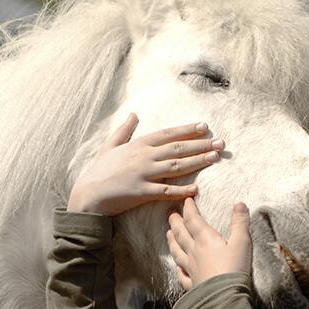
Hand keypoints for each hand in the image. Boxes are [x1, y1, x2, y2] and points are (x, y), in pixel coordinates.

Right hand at [67, 113, 223, 215]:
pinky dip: (181, 190)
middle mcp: (144, 157)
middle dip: (201, 145)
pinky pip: (165, 191)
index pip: (168, 134)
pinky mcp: (142, 192)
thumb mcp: (110, 145)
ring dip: (197, 162)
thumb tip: (134, 114)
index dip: (187, 130)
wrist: (87, 194)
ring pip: (176, 166)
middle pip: (177, 148)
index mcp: (138, 145)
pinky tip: (196, 190)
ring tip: (215, 158)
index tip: (205, 127)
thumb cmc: (98, 170)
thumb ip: (124, 130)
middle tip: (221, 143)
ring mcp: (144, 174)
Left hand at [167, 197, 251, 290]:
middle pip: (180, 234)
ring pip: (177, 252)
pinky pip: (182, 275)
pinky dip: (178, 269)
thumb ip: (240, 223)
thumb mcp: (242, 242)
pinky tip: (177, 268)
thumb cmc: (234, 269)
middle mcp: (194, 252)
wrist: (224, 298)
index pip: (193, 220)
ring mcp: (190, 269)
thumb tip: (239, 203)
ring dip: (171, 241)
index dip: (189, 208)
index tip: (186, 199)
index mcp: (205, 240)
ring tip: (167, 233)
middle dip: (175, 222)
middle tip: (170, 213)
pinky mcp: (192, 284)